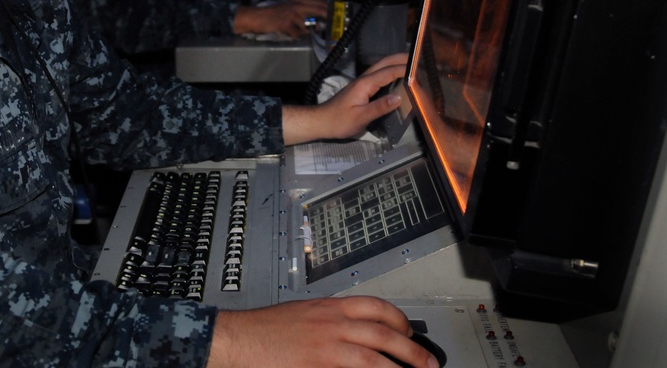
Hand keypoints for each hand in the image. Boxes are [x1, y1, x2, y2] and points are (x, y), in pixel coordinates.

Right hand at [207, 296, 438, 367]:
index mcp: (329, 307)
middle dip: (411, 349)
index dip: (399, 318)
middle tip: (427, 363)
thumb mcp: (303, 314)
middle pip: (383, 331)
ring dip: (400, 367)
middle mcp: (332, 323)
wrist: (238, 338)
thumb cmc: (265, 330)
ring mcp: (326, 346)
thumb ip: (329, 321)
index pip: (375, 306)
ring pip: (375, 356)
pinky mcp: (318, 366)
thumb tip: (354, 333)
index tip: (409, 330)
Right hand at [232, 0, 327, 38]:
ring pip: (307, 27)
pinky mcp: (287, 24)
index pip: (319, 3)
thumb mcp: (288, 9)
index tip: (335, 16)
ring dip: (303, 32)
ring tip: (292, 31)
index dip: (329, 9)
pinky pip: (298, 34)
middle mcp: (297, 5)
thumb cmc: (271, 15)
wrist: (256, 17)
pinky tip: (287, 33)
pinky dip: (294, 36)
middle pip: (319, 11)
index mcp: (298, 1)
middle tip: (327, 27)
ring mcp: (293, 14)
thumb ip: (302, 13)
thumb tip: (317, 24)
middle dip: (326, 20)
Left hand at [282, 52, 408, 144]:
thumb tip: (399, 97)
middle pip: (384, 63)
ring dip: (396, 63)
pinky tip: (397, 77)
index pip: (389, 71)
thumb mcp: (360, 117)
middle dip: (401, 59)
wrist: (321, 121)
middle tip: (419, 58)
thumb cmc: (339, 121)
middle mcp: (364, 79)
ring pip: (381, 67)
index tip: (421, 69)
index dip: (405, 69)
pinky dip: (390, 72)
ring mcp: (362, 82)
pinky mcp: (361, 88)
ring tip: (412, 65)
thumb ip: (379, 107)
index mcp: (365, 84)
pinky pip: (379, 75)